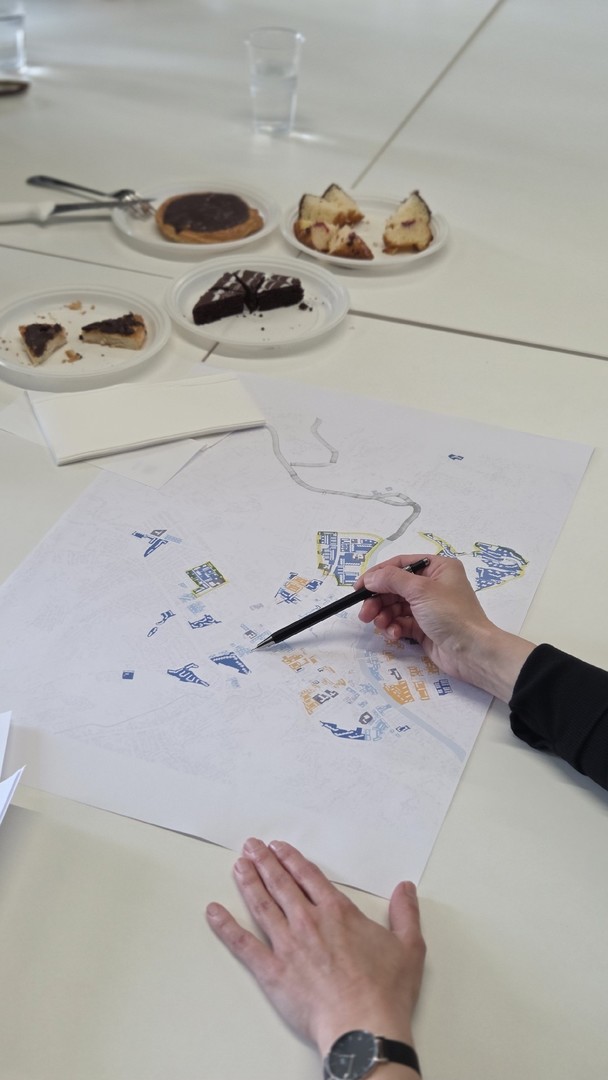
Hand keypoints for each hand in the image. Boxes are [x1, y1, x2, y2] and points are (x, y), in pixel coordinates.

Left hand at [206, 838, 424, 1058]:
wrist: (363, 1028)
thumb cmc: (385, 992)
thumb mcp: (408, 947)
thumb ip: (405, 914)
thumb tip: (405, 889)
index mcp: (338, 913)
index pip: (309, 877)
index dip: (292, 860)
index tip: (279, 847)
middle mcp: (309, 922)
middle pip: (281, 884)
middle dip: (264, 863)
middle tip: (251, 847)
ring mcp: (288, 945)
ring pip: (261, 905)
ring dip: (248, 883)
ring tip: (238, 866)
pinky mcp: (273, 971)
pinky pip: (244, 944)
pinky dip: (226, 927)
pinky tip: (214, 912)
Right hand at [356, 554, 534, 701]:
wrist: (471, 652)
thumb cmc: (451, 614)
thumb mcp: (421, 590)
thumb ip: (392, 580)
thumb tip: (370, 578)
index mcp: (437, 568)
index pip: (400, 565)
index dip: (378, 574)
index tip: (359, 587)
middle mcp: (432, 585)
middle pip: (395, 588)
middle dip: (378, 600)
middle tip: (365, 613)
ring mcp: (428, 608)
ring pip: (395, 607)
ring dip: (384, 615)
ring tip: (381, 625)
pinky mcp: (424, 628)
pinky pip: (401, 623)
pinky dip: (394, 628)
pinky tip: (394, 634)